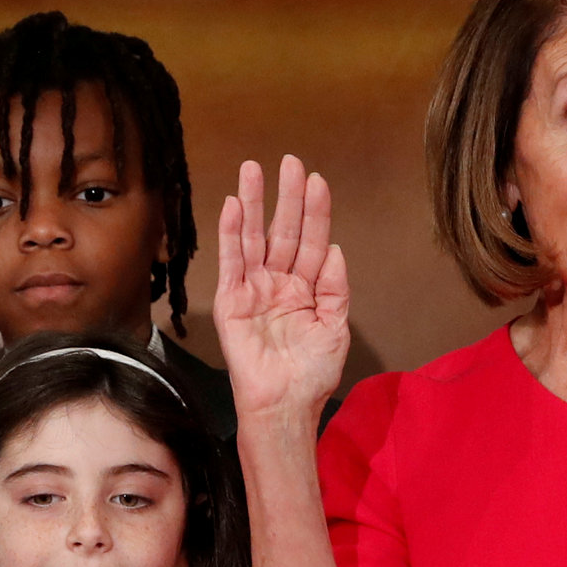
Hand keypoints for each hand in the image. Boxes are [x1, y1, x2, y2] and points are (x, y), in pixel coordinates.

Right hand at [213, 158, 351, 425]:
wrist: (286, 405)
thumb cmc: (312, 374)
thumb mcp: (336, 327)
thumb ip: (336, 287)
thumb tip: (337, 250)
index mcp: (307, 288)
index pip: (313, 241)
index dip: (316, 212)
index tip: (317, 181)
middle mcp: (280, 283)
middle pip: (284, 230)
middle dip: (286, 196)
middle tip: (289, 161)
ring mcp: (254, 289)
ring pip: (254, 238)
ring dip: (252, 203)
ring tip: (253, 169)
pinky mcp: (232, 301)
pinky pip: (231, 262)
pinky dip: (230, 234)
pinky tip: (231, 206)